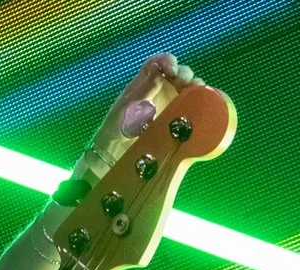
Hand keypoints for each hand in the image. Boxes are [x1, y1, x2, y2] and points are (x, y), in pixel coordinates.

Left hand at [82, 52, 204, 177]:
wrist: (116, 152)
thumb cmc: (116, 127)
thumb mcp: (125, 107)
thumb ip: (142, 90)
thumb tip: (158, 71)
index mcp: (146, 80)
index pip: (160, 62)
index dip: (168, 61)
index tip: (171, 69)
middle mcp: (161, 88)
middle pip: (179, 73)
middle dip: (184, 74)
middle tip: (184, 82)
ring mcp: (171, 102)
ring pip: (189, 88)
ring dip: (196, 86)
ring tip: (198, 90)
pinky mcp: (178, 117)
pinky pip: (193, 106)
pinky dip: (203, 101)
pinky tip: (209, 102)